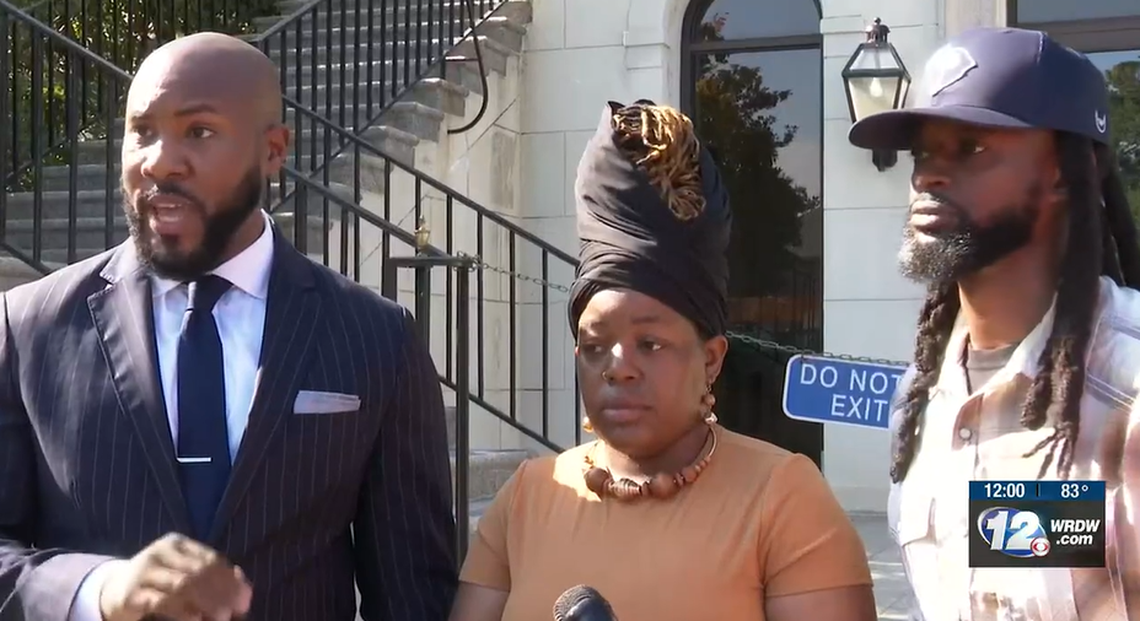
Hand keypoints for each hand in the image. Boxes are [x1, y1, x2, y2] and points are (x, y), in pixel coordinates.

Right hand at [98, 532, 252, 620]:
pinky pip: (162, 601)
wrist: (112, 591)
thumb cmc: (157, 583)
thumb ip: (211, 576)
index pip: (210, 559)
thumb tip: (243, 584)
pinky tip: (196, 619)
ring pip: (182, 585)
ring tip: (221, 617)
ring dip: (206, 602)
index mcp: (176, 544)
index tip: (246, 599)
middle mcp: (159, 553)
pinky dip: (183, 611)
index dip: (230, 580)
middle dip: (221, 593)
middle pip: (198, 572)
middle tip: (235, 611)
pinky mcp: (130, 595)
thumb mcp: (183, 573)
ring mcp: (143, 572)